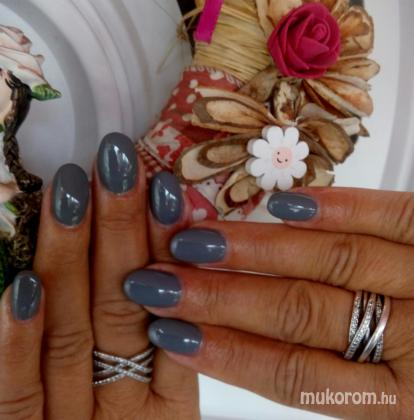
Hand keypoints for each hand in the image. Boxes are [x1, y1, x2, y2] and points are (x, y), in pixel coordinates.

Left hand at [0, 134, 198, 419]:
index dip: (165, 250)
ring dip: (71, 260)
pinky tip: (20, 284)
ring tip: (73, 189)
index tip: (162, 190)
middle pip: (125, 310)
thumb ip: (160, 362)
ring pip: (75, 337)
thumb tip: (158, 275)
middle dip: (122, 232)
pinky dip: (17, 343)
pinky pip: (13, 401)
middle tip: (118, 165)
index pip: (165, 312)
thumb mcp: (153, 418)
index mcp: (162, 410)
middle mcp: (125, 416)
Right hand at [125, 186, 413, 417]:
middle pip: (300, 314)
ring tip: (198, 239)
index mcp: (404, 403)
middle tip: (161, 279)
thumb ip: (331, 375)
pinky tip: (286, 207)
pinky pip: (394, 217)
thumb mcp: (395, 403)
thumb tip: (246, 341)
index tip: (170, 331)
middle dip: (220, 297)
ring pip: (336, 262)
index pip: (293, 375)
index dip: (225, 353)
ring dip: (259, 249)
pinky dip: (338, 209)